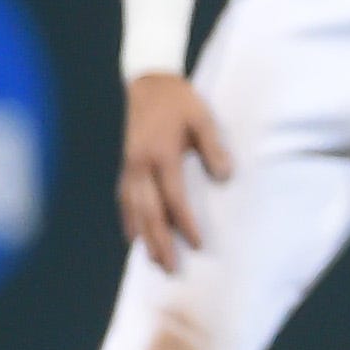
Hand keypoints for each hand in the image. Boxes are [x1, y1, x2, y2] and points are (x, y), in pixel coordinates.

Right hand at [117, 72, 230, 272]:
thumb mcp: (202, 118)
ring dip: (143, 237)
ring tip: (153, 261)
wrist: (147, 81)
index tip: (197, 243)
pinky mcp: (125, 166)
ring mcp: (129, 167)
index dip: (184, 223)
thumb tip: (225, 177)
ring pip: (133, 210)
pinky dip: (128, 220)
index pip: (174, 198)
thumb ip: (213, 147)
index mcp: (161, 155)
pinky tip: (134, 236)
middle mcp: (140, 166)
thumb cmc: (179, 101)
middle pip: (149, 212)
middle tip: (170, 268)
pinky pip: (124, 199)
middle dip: (160, 242)